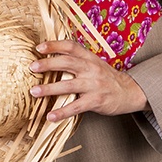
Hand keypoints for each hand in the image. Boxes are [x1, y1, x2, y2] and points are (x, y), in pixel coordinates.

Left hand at [28, 39, 149, 121]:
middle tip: (32, 67)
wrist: (129, 92)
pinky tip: (50, 116)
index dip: (54, 45)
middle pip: (67, 62)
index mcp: (89, 58)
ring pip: (68, 85)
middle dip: (48, 64)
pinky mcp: (96, 101)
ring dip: (49, 89)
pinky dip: (62, 112)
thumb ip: (77, 59)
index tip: (39, 48)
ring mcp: (94, 85)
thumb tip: (52, 56)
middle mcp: (91, 69)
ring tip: (34, 92)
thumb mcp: (94, 63)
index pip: (71, 46)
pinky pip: (76, 107)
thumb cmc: (106, 78)